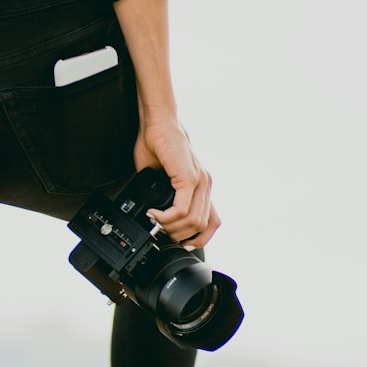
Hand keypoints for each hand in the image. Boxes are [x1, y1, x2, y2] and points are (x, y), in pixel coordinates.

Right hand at [132, 116, 220, 248]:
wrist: (156, 124)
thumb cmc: (156, 146)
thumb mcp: (162, 180)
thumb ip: (165, 198)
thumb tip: (156, 220)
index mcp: (201, 186)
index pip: (212, 222)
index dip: (199, 239)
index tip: (180, 242)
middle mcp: (205, 184)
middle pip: (201, 226)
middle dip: (179, 235)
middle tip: (160, 230)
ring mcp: (200, 181)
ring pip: (192, 222)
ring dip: (170, 227)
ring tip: (155, 221)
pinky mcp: (189, 178)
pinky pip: (181, 209)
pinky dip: (166, 217)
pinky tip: (154, 214)